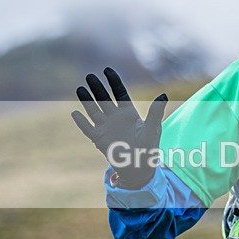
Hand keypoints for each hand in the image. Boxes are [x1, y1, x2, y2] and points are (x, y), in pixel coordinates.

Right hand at [71, 67, 167, 188]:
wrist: (140, 169)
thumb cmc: (149, 148)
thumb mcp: (153, 129)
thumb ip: (156, 112)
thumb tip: (163, 95)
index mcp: (129, 113)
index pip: (120, 93)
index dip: (114, 81)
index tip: (107, 69)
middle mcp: (116, 118)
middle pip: (104, 99)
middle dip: (97, 88)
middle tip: (89, 76)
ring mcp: (107, 128)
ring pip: (94, 111)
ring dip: (87, 101)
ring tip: (80, 89)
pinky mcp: (100, 140)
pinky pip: (89, 129)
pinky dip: (82, 122)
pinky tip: (75, 113)